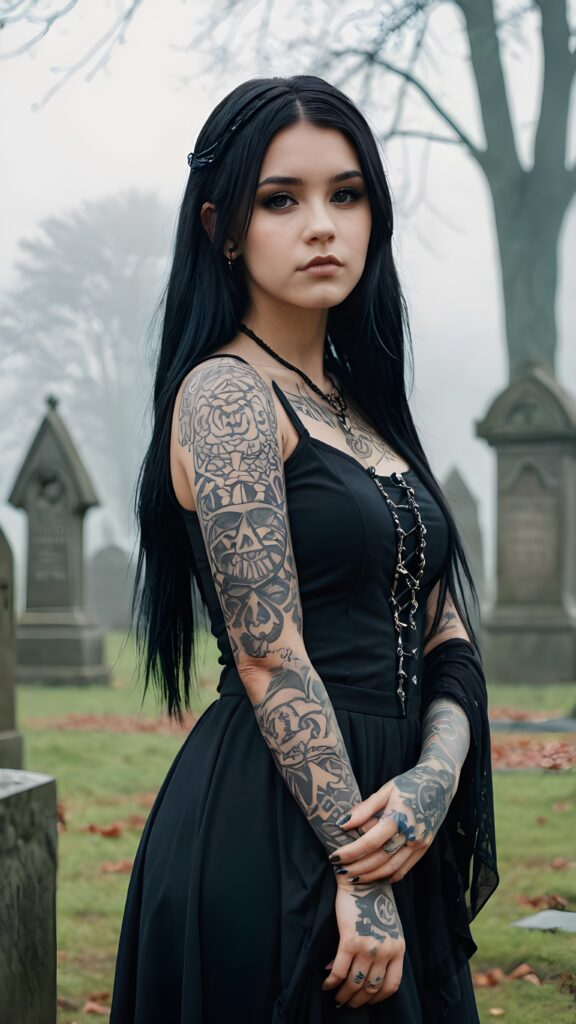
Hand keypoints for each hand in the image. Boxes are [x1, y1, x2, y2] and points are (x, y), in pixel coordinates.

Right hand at [322, 878, 404, 1006]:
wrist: (363, 880)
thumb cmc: (374, 902)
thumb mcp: (388, 928)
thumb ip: (382, 950)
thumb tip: (361, 973)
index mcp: (398, 948)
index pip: (392, 985)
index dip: (378, 998)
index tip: (367, 1001)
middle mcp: (386, 950)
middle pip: (371, 987)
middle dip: (357, 1000)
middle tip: (346, 1002)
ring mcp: (368, 946)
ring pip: (355, 983)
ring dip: (343, 994)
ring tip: (336, 996)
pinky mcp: (350, 940)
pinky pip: (339, 971)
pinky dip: (331, 982)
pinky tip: (326, 983)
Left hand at [328, 759, 457, 884]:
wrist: (439, 783)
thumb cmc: (408, 784)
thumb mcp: (385, 790)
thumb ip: (364, 809)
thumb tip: (341, 824)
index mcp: (398, 817)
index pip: (370, 842)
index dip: (350, 852)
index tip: (334, 857)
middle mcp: (410, 834)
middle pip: (379, 859)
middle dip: (357, 868)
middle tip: (339, 871)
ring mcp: (419, 843)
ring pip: (392, 868)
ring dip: (371, 876)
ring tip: (353, 878)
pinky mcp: (424, 847)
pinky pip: (405, 868)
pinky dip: (390, 876)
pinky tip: (376, 877)